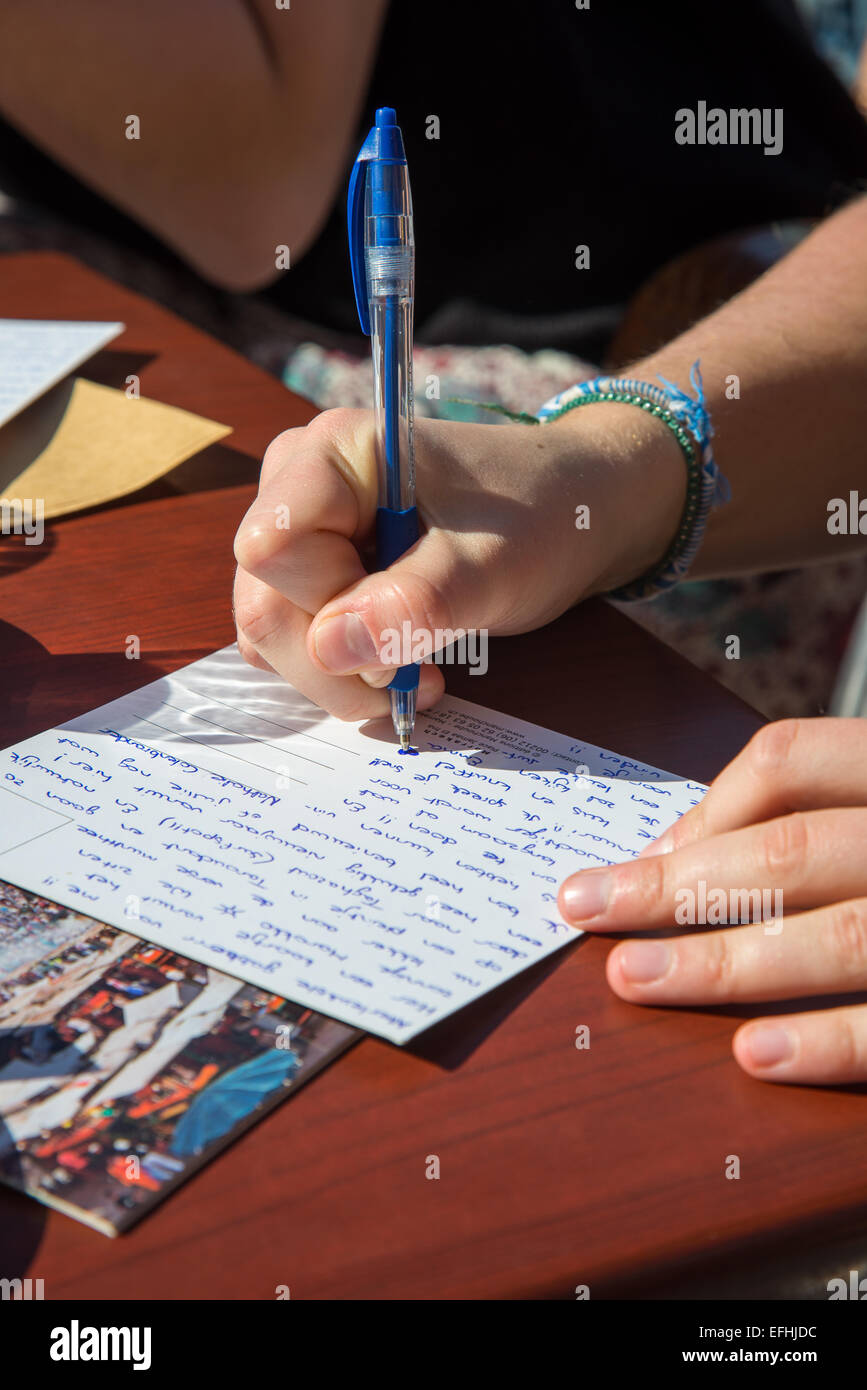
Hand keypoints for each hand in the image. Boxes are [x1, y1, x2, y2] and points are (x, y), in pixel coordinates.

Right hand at [233, 404, 683, 718]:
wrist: (578, 511)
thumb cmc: (543, 518)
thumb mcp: (491, 566)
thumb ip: (414, 605)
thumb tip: (327, 647)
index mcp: (333, 454)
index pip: (272, 549)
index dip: (326, 602)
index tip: (405, 619)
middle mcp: (299, 484)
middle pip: (263, 598)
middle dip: (332, 660)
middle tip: (414, 673)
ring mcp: (304, 530)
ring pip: (271, 627)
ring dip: (340, 673)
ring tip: (418, 669)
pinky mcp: (318, 569)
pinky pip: (296, 635)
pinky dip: (343, 667)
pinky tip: (402, 663)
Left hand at [557, 718, 866, 1084]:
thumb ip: (796, 817)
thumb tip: (670, 852)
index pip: (792, 761)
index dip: (704, 809)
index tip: (634, 858)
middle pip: (790, 851)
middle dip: (677, 888)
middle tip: (588, 911)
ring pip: (835, 936)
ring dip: (722, 962)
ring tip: (633, 977)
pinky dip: (822, 1041)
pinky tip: (751, 1053)